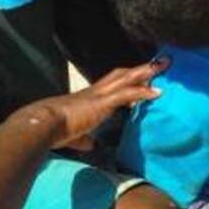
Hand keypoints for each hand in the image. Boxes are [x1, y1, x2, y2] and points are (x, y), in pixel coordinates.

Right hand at [37, 58, 167, 149]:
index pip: (111, 85)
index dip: (126, 81)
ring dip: (146, 73)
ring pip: (127, 78)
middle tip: (158, 64)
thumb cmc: (54, 129)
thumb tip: (88, 144)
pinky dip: (143, 92)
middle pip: (122, 74)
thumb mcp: (72, 134)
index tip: (141, 80)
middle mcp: (95, 92)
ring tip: (164, 67)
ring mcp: (99, 95)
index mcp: (88, 98)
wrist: (44, 123)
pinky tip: (157, 93)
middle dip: (140, 70)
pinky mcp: (102, 103)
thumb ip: (82, 137)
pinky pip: (127, 94)